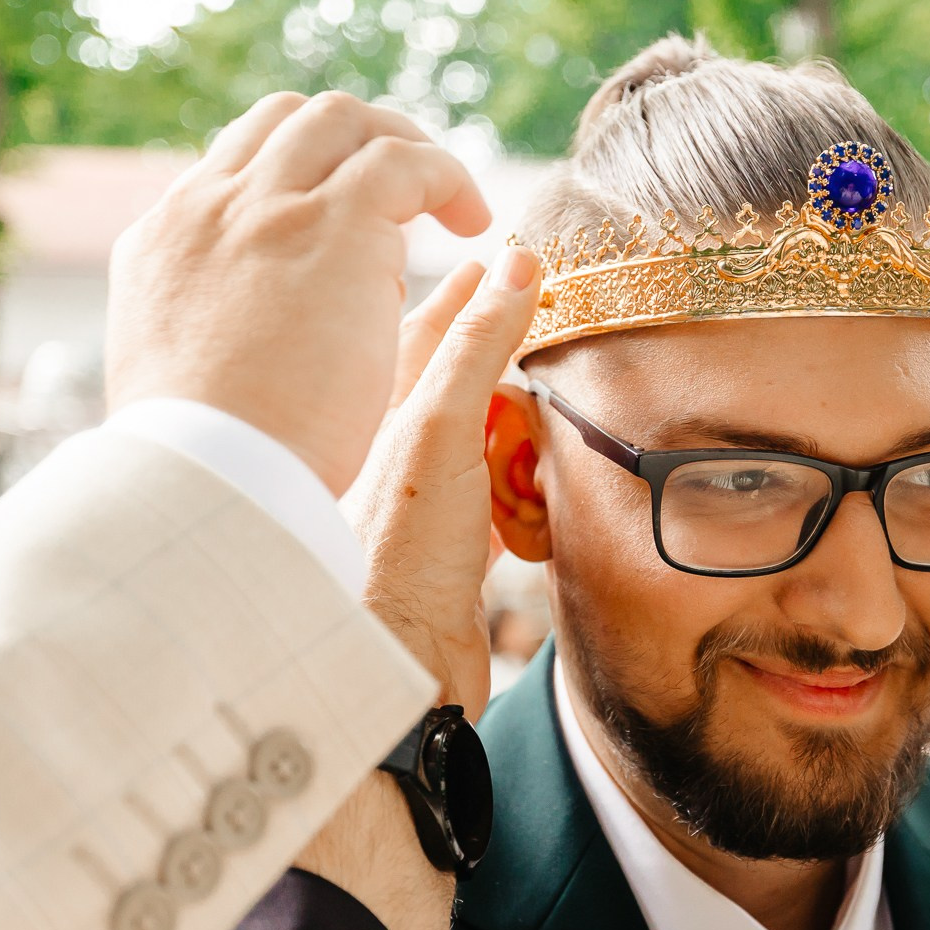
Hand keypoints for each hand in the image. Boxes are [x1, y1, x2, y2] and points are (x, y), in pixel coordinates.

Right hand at [103, 91, 489, 494]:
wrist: (211, 477)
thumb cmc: (197, 466)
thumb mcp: (170, 383)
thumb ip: (202, 337)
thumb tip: (244, 323)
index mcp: (159, 243)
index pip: (232, 166)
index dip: (294, 176)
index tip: (337, 209)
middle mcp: (207, 207)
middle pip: (285, 121)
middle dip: (352, 140)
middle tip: (403, 186)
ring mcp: (270, 207)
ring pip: (342, 122)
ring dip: (402, 148)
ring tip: (449, 200)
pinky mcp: (338, 223)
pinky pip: (405, 163)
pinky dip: (446, 178)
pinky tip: (472, 222)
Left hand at [343, 246, 540, 714]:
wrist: (394, 673)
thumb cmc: (399, 554)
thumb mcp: (441, 431)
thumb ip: (475, 349)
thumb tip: (515, 266)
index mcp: (380, 409)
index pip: (431, 324)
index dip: (475, 288)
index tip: (514, 256)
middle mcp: (396, 452)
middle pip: (456, 380)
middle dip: (498, 348)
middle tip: (543, 310)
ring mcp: (423, 504)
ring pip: (478, 441)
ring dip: (515, 423)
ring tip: (550, 399)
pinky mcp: (451, 556)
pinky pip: (497, 503)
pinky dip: (522, 491)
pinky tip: (534, 494)